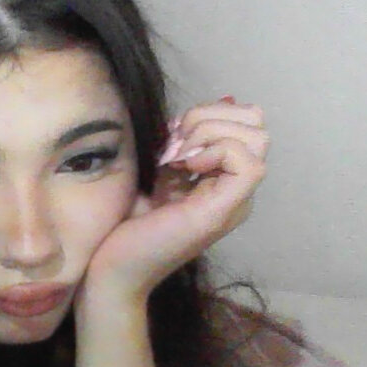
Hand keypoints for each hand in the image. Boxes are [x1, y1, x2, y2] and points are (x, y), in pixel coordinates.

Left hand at [80, 96, 268, 303]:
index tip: (170, 137)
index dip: (208, 114)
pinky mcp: (222, 212)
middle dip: (210, 118)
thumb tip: (226, 100)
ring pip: (257, 138)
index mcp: (221, 179)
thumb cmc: (125, 221)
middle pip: (256, 125)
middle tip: (174, 146)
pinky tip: (183, 166)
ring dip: (209, 133)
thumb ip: (185, 138)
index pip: (245, 121)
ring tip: (175, 157)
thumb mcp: (159, 165)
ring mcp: (233, 203)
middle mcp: (234, 191)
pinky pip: (249, 164)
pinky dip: (216, 151)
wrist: (109, 266)